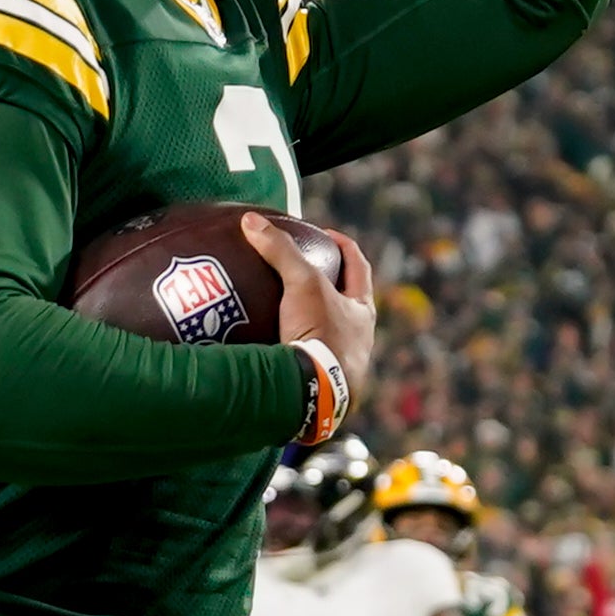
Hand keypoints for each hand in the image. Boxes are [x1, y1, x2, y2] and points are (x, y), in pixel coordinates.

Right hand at [242, 215, 374, 416]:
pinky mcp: (322, 384)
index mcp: (363, 310)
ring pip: (329, 334)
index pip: (359, 267)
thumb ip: (280, 250)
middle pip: (347, 301)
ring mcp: (343, 364)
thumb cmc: (321, 334)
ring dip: (310, 321)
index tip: (325, 235)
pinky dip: (291, 350)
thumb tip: (251, 221)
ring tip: (281, 309)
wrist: (316, 394)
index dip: (344, 246)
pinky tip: (270, 347)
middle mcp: (360, 338)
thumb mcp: (302, 284)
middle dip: (329, 285)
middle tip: (302, 271)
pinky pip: (307, 360)